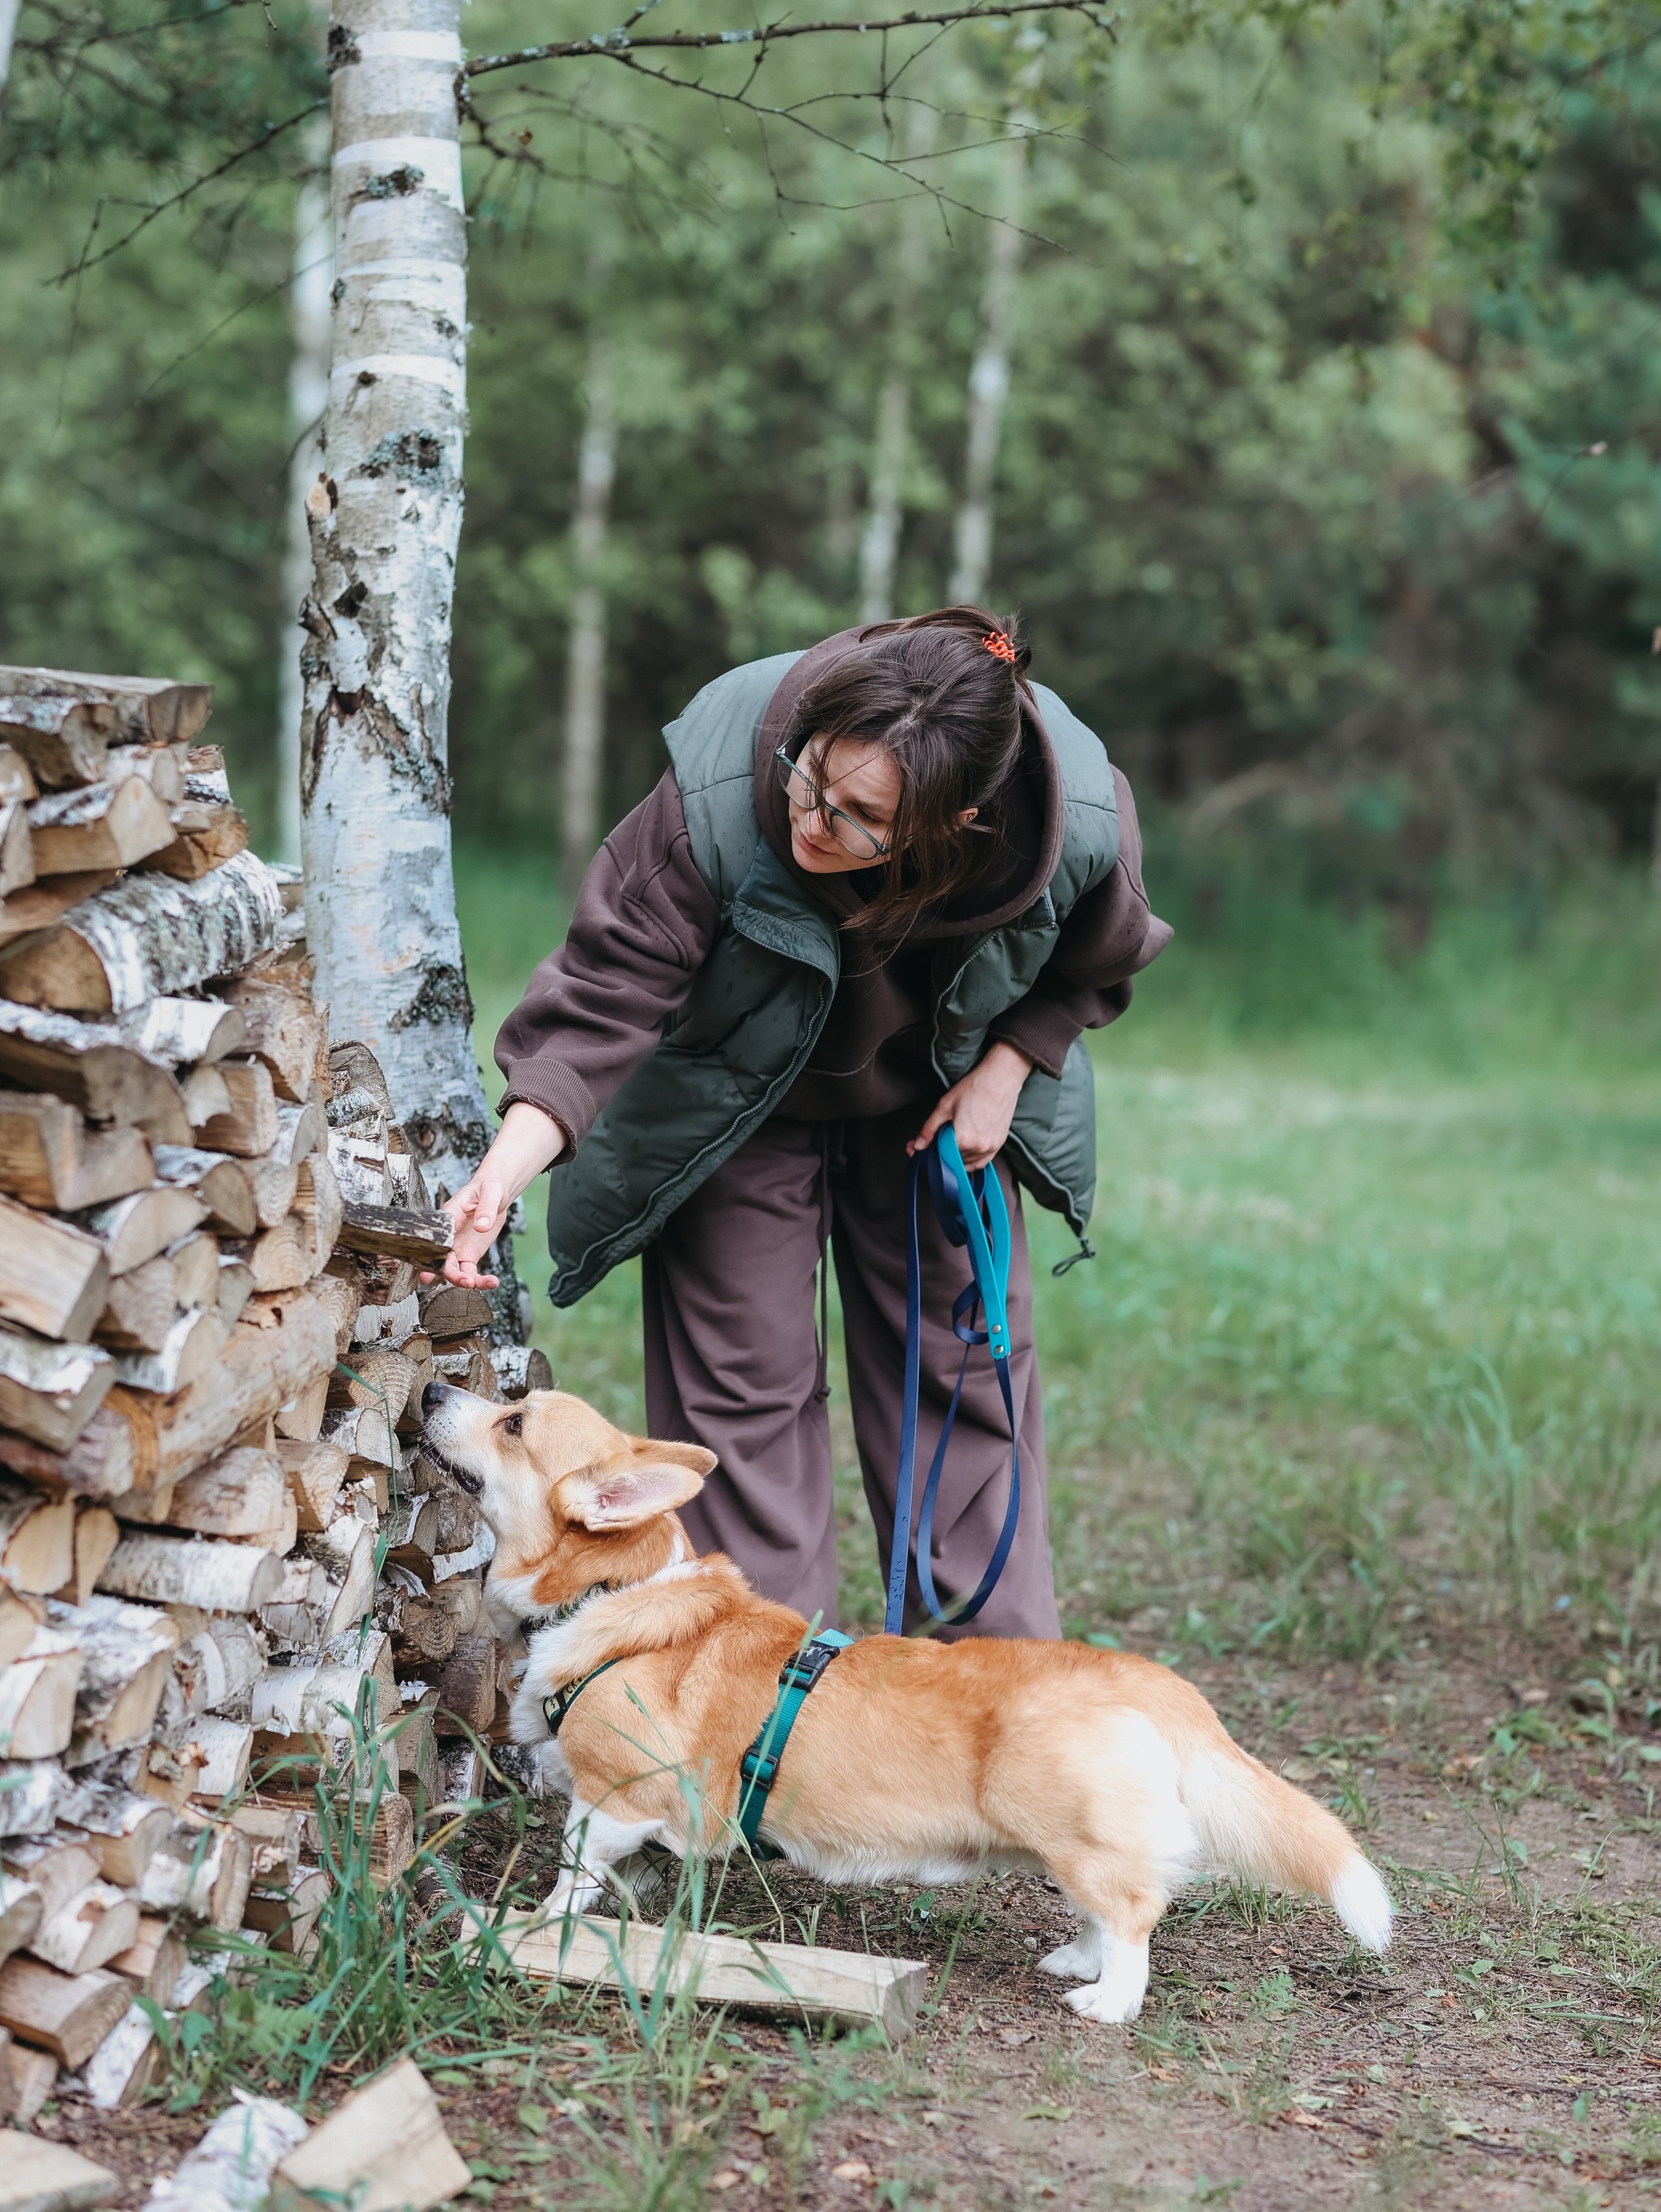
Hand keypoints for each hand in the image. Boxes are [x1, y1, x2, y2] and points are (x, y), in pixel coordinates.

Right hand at [431, 1102, 565, 1287]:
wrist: (496, 1192)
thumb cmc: (489, 1186)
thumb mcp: (490, 1193)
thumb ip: (485, 1209)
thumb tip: (482, 1225)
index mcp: (447, 1218)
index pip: (435, 1240)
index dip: (431, 1258)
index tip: (432, 1273)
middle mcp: (449, 1236)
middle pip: (442, 1260)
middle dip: (450, 1274)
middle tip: (466, 1281)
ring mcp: (458, 1247)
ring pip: (456, 1271)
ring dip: (467, 1281)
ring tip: (487, 1283)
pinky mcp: (470, 1253)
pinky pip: (471, 1271)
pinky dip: (480, 1280)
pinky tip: (493, 1282)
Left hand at [909, 1041, 1033, 1171]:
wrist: (1000, 1078)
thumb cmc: (974, 1088)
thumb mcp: (944, 1106)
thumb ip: (929, 1129)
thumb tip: (917, 1146)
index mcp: (963, 1139)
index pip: (939, 1155)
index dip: (928, 1151)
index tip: (919, 1146)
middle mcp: (978, 1147)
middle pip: (952, 1160)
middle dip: (940, 1153)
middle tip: (933, 1141)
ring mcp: (990, 1147)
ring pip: (966, 1164)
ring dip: (955, 1158)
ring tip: (950, 1142)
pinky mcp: (999, 1144)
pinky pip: (981, 1162)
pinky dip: (970, 1162)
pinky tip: (963, 1154)